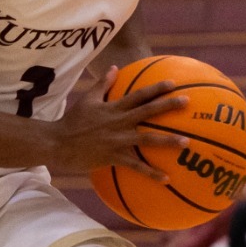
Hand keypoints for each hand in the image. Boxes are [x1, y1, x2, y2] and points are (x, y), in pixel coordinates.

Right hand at [48, 66, 186, 177]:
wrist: (58, 143)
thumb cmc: (72, 121)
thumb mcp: (87, 99)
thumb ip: (102, 84)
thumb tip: (113, 68)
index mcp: (114, 108)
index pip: (139, 94)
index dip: (156, 88)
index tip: (173, 84)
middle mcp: (119, 122)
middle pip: (148, 111)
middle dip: (169, 106)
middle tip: (187, 102)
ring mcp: (118, 140)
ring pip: (147, 139)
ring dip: (168, 141)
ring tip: (187, 142)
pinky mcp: (114, 157)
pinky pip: (136, 167)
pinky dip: (152, 173)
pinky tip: (166, 178)